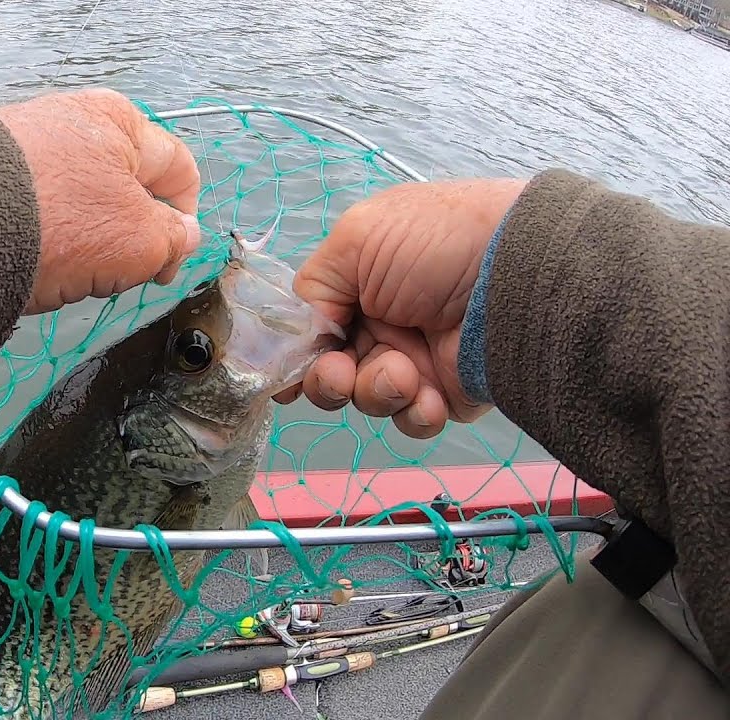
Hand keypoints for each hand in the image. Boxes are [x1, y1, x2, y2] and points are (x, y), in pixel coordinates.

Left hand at [0, 89, 201, 314]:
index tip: (167, 264)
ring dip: (85, 246)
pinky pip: (39, 213)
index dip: (185, 221)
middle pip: (126, 190)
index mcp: (121, 122)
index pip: (178, 169)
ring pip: (81, 207)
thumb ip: (174, 239)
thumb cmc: (61, 223)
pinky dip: (44, 240)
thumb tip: (185, 236)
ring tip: (65, 272)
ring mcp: (30, 144)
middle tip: (113, 276)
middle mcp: (75, 122)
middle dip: (128, 239)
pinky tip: (32, 262)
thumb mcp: (141, 240)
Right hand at [275, 178, 527, 438]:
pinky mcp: (447, 393)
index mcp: (360, 281)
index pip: (313, 326)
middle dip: (328, 379)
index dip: (297, 352)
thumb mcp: (357, 239)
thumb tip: (298, 340)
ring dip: (374, 391)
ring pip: (366, 399)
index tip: (286, 372)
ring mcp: (416, 359)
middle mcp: (384, 320)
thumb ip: (311, 289)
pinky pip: (411, 419)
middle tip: (340, 374)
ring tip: (403, 374)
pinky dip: (412, 413)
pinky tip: (427, 395)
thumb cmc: (437, 241)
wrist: (519, 273)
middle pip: (330, 371)